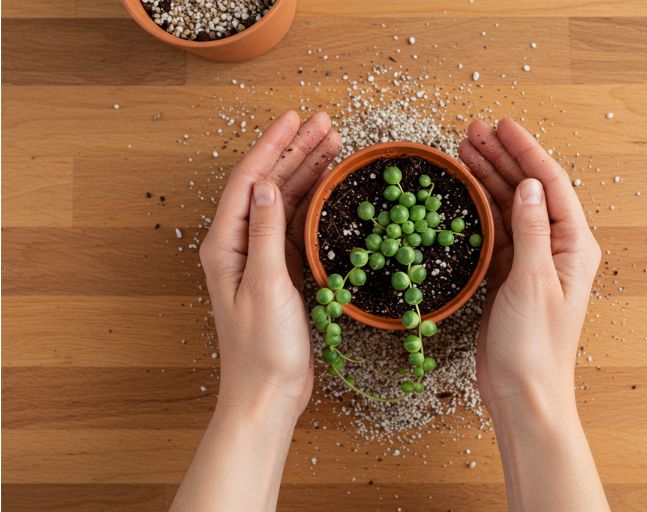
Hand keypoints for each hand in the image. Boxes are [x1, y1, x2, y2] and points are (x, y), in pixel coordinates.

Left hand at [200, 111, 340, 418]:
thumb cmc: (263, 348)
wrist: (268, 393)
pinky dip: (313, 203)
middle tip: (324, 123)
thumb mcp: (266, 285)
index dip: (271, 146)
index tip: (294, 118)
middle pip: (267, 185)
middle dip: (295, 151)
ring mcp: (260, 257)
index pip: (248, 181)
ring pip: (284, 202)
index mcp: (226, 244)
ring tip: (333, 145)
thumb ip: (265, 231)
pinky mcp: (280, 272)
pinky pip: (295, 225)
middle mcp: (239, 245)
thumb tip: (266, 182)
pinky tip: (328, 187)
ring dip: (306, 172)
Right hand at [458, 118, 600, 416]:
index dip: (527, 151)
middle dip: (501, 159)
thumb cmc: (535, 345)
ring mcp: (531, 261)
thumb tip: (530, 185)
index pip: (551, 184)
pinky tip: (465, 193)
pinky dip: (479, 210)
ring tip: (463, 152)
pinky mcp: (509, 276)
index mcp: (572, 245)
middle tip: (471, 132)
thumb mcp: (533, 283)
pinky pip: (495, 232)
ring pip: (508, 208)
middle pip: (528, 190)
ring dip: (488, 180)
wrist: (522, 392)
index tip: (502, 126)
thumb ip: (531, 231)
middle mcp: (555, 248)